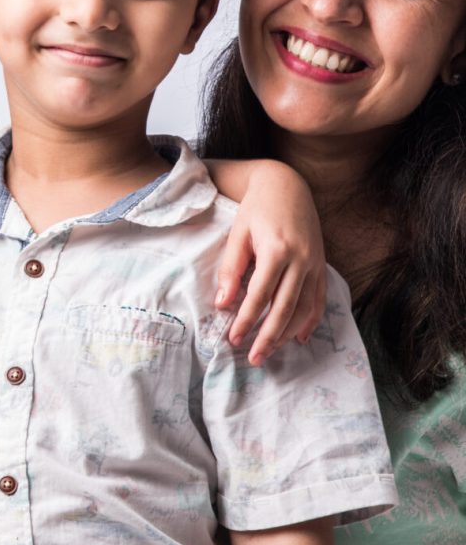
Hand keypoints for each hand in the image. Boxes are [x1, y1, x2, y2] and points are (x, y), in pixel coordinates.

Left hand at [216, 160, 325, 363]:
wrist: (286, 185)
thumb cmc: (256, 209)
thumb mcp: (238, 234)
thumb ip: (232, 269)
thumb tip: (223, 304)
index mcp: (277, 250)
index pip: (259, 296)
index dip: (247, 321)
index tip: (234, 340)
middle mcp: (301, 260)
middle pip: (285, 308)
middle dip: (268, 337)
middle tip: (253, 358)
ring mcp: (315, 264)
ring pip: (304, 308)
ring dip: (287, 334)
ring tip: (270, 351)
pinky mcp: (321, 265)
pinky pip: (319, 299)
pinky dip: (310, 320)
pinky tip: (299, 337)